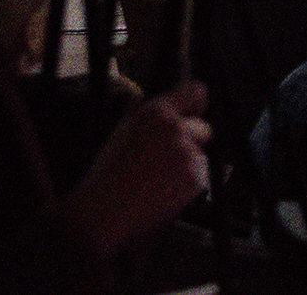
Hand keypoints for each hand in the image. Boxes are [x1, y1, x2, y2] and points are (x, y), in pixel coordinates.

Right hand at [62, 81, 210, 258]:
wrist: (103, 214)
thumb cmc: (107, 176)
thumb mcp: (124, 132)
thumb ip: (153, 116)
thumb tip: (174, 107)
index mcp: (155, 113)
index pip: (196, 91)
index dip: (196, 104)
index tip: (195, 112)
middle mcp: (175, 129)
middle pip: (203, 128)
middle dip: (191, 142)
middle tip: (164, 161)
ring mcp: (187, 154)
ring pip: (198, 157)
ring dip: (186, 167)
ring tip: (155, 181)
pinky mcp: (195, 179)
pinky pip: (199, 179)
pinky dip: (186, 187)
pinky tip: (162, 193)